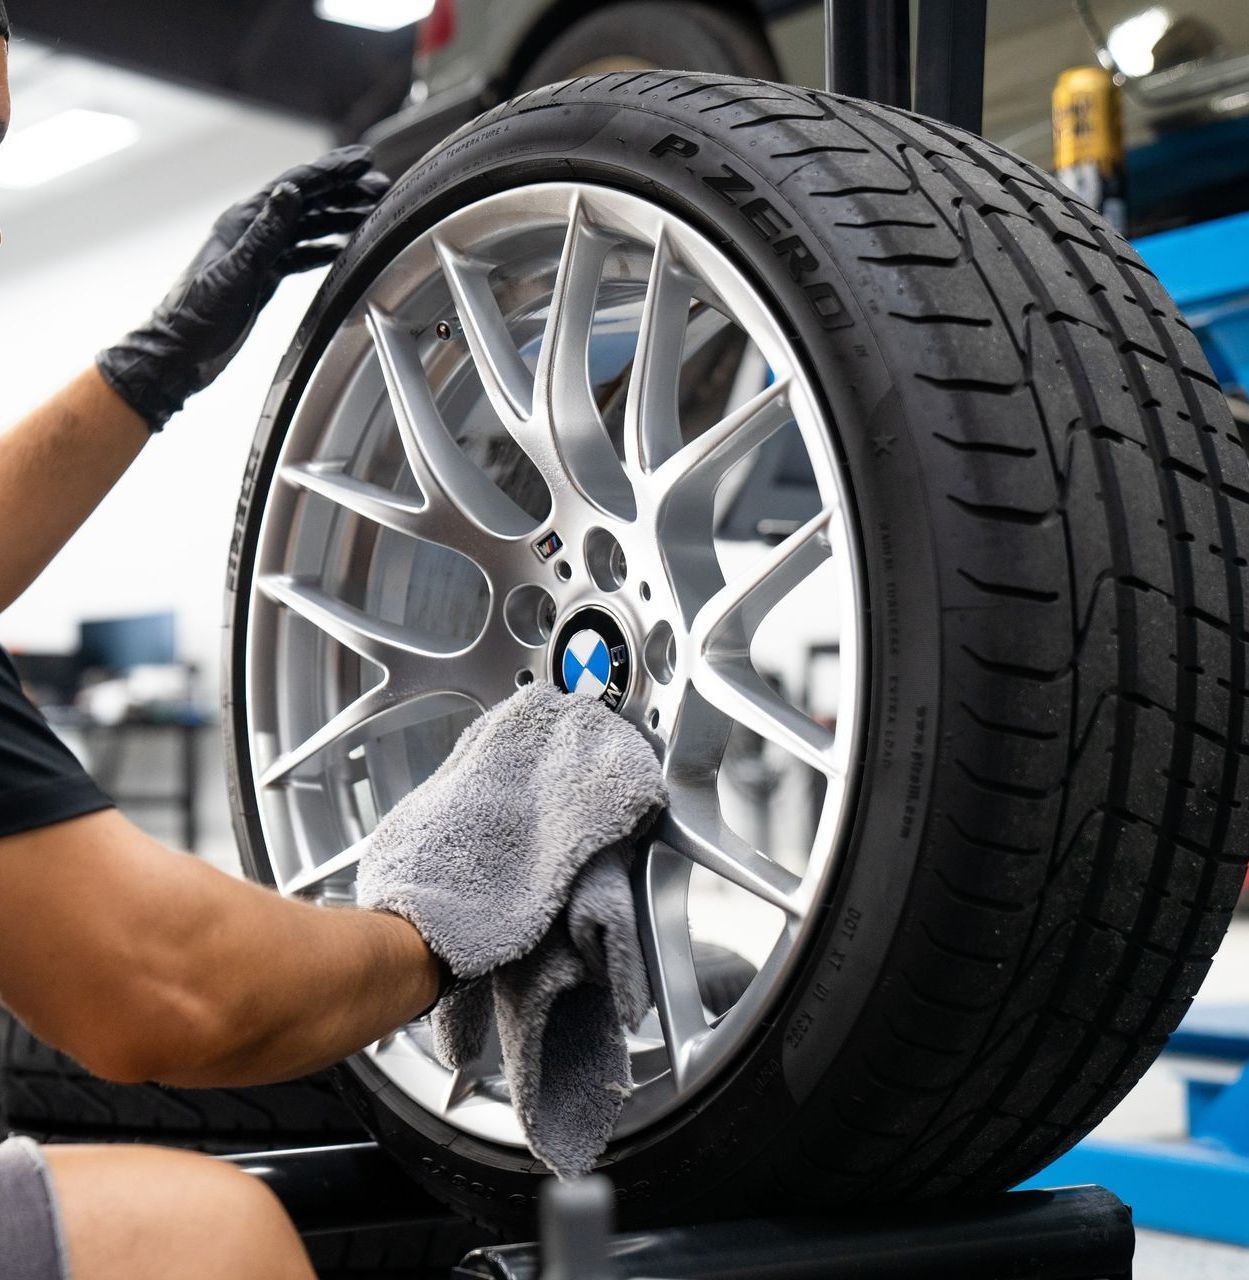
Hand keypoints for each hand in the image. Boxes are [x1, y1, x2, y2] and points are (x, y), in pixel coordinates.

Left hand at [96, 146, 390, 430]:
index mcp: (242, 222)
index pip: (295, 186)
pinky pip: (300, 254)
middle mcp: (251, 231)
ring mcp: (258, 253)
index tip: (363, 161)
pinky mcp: (263, 276)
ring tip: (371, 212)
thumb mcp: (236, 273)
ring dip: (338, 217)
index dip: (331, 171)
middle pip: (305, 201)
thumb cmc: (197, 317)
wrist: (180, 354)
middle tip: (379, 186)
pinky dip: (324, 247)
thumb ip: (265, 232)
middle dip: (343, 191)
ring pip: (306, 226)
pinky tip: (343, 247)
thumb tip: (290, 191)